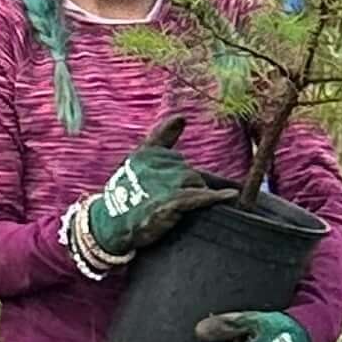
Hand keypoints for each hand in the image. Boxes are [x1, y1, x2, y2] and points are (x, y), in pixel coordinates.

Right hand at [76, 117, 233, 262]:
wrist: (110, 225)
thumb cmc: (126, 194)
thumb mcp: (137, 162)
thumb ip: (161, 138)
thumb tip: (181, 117)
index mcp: (146, 153)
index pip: (172, 155)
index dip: (182, 163)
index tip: (192, 141)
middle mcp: (154, 164)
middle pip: (189, 172)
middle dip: (190, 185)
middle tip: (178, 202)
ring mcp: (163, 183)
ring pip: (195, 182)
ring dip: (198, 193)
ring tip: (186, 207)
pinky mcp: (170, 201)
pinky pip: (199, 196)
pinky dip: (216, 197)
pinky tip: (231, 196)